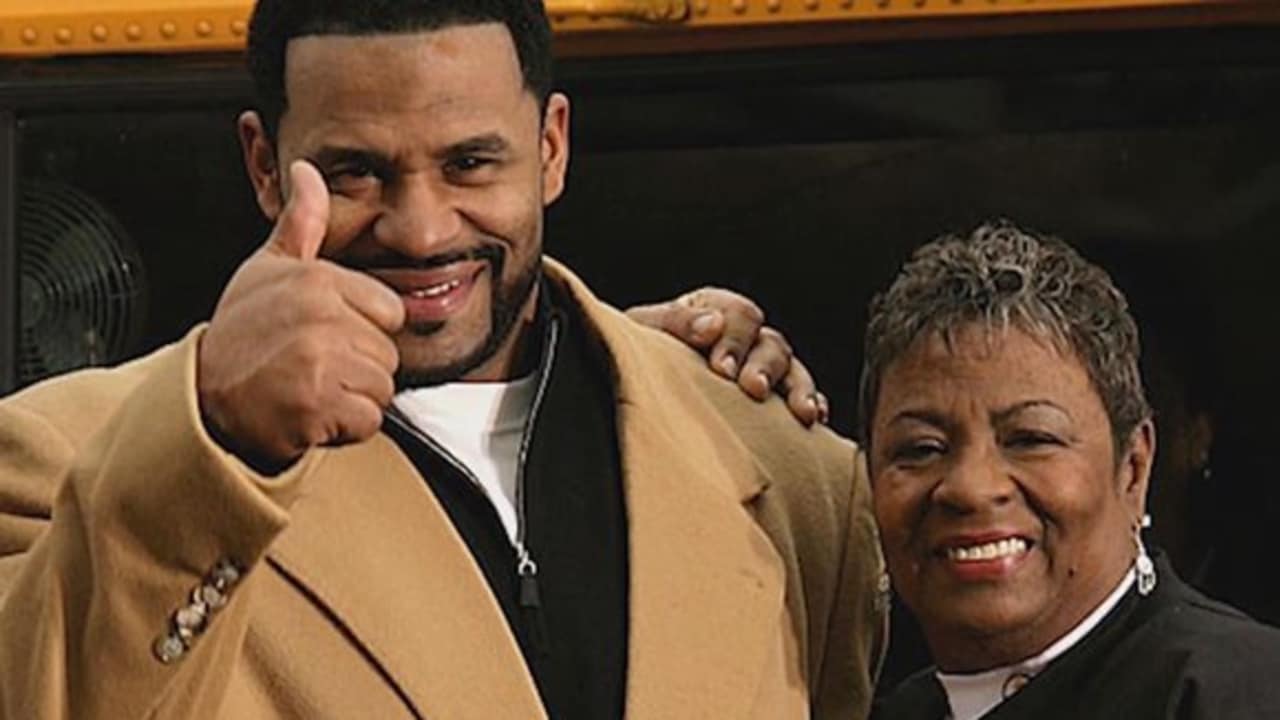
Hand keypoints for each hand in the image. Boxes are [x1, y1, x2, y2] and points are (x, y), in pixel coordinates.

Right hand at [197, 161, 405, 467]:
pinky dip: (344, 428)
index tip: (323, 335)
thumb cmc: (239, 335)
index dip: (362, 329)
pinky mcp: (318, 405)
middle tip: (311, 366)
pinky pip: (368, 420)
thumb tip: (307, 171)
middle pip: (388, 352)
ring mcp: (319, 360)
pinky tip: (311, 412)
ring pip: (381, 388)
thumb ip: (301, 222)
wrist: (200, 399)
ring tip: (309, 387)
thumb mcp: (266, 268)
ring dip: (351, 398)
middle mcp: (321, 315)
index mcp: (317, 280)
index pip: (390, 311)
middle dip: (357, 367)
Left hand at [626, 288, 827, 426]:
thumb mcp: (645, 330)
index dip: (734, 340)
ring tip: (802, 413)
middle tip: (754, 390)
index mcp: (715, 309)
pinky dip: (811, 404)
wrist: (636, 386)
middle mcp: (744, 336)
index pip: (739, 315)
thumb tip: (710, 326)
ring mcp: (760, 366)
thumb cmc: (638, 353)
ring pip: (791, 369)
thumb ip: (675, 323)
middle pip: (770, 343)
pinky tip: (816, 420)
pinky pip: (800, 396)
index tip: (720, 370)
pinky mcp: (770, 398)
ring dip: (798, 389)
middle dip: (764, 367)